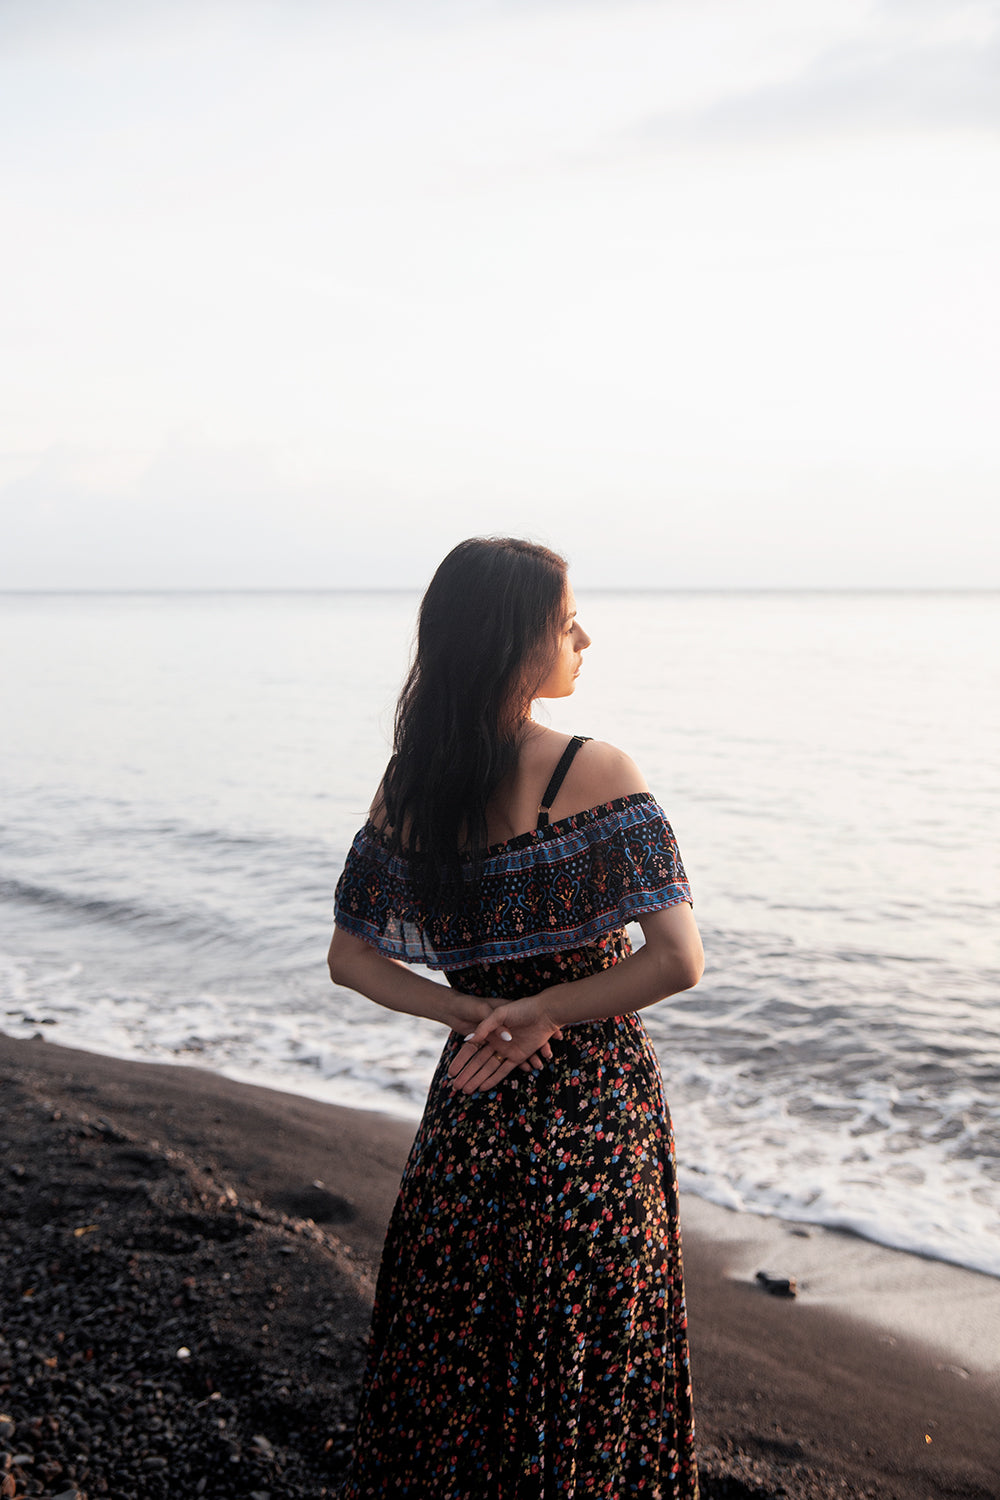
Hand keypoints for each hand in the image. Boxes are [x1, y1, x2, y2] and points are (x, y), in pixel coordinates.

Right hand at [447, 994, 562, 1094]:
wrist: (544, 1012)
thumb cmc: (522, 1009)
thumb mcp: (499, 1013)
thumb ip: (485, 1026)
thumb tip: (470, 1039)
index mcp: (488, 1032)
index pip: (470, 1050)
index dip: (460, 1061)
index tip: (451, 1072)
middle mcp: (495, 1043)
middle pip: (478, 1062)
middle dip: (467, 1075)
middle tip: (456, 1087)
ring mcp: (506, 1051)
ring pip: (488, 1068)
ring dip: (478, 1079)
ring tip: (466, 1091)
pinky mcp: (518, 1057)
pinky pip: (504, 1070)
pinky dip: (494, 1079)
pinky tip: (483, 1087)